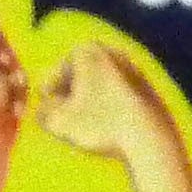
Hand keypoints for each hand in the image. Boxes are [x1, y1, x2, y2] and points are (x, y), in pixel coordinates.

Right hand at [34, 44, 169, 160]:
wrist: (149, 140)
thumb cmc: (99, 126)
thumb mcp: (56, 122)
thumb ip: (42, 111)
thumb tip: (44, 109)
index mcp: (87, 51)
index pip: (56, 73)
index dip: (48, 92)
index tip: (48, 109)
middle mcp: (112, 52)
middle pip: (80, 76)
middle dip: (71, 93)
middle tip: (64, 115)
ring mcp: (134, 69)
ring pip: (101, 86)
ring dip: (91, 102)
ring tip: (87, 126)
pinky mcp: (149, 88)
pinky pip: (121, 97)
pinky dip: (112, 109)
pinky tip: (110, 129)